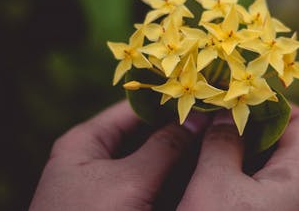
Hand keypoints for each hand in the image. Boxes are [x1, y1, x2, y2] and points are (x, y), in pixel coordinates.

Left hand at [29, 100, 207, 210]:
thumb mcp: (130, 181)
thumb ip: (166, 147)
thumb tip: (198, 117)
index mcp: (85, 141)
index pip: (133, 106)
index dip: (168, 100)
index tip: (203, 97)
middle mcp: (93, 158)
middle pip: (141, 133)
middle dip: (177, 130)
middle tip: (214, 122)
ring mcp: (103, 185)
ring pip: (147, 160)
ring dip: (176, 155)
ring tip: (210, 142)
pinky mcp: (114, 206)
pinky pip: (146, 183)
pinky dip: (167, 177)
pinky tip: (194, 172)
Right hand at [178, 105, 298, 210]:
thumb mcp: (213, 183)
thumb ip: (222, 140)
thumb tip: (223, 113)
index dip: (274, 103)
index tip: (239, 100)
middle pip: (295, 142)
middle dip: (260, 125)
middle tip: (227, 118)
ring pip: (281, 165)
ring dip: (252, 147)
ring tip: (219, 140)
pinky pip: (272, 186)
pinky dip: (250, 170)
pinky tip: (221, 168)